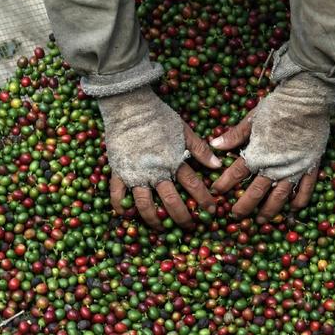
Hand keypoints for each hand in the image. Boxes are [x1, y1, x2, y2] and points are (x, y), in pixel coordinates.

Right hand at [99, 86, 219, 229]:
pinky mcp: (118, 172)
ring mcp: (135, 174)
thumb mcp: (184, 130)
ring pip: (146, 205)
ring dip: (155, 220)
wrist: (129, 106)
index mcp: (174, 162)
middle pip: (172, 202)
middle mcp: (156, 172)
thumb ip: (200, 149)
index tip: (211, 211)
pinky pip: (117, 195)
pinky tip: (128, 215)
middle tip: (190, 227)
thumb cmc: (158, 116)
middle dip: (183, 218)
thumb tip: (217, 165)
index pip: (194, 186)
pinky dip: (122, 208)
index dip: (204, 200)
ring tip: (161, 228)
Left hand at [210, 72, 334, 222]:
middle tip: (236, 216)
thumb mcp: (252, 119)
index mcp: (258, 154)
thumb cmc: (277, 106)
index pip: (236, 174)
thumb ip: (234, 135)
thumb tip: (214, 145)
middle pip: (256, 192)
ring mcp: (294, 169)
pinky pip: (305, 190)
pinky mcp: (310, 166)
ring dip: (269, 210)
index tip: (216, 192)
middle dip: (244, 206)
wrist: (307, 99)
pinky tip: (293, 210)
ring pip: (279, 197)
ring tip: (261, 220)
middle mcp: (275, 166)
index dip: (224, 184)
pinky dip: (299, 202)